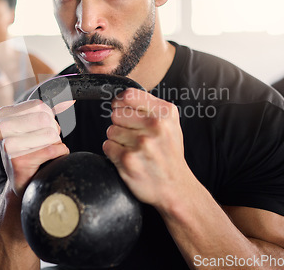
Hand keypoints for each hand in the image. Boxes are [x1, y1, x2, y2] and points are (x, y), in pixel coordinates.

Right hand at [0, 99, 68, 196]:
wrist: (21, 181)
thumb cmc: (28, 150)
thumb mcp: (30, 126)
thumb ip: (42, 111)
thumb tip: (67, 100)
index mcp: (4, 115)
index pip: (39, 106)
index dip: (48, 118)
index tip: (42, 129)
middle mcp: (2, 128)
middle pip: (45, 119)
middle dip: (52, 132)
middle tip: (44, 143)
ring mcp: (9, 145)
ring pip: (51, 135)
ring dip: (55, 144)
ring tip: (44, 152)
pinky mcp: (19, 161)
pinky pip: (53, 150)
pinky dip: (59, 154)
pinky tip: (48, 160)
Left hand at [103, 88, 188, 209]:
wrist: (176, 188)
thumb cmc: (168, 154)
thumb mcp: (170, 124)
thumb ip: (149, 107)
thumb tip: (120, 97)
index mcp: (165, 113)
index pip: (128, 95)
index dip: (120, 102)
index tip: (123, 110)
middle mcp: (155, 126)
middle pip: (116, 113)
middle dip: (120, 124)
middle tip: (134, 137)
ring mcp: (142, 143)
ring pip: (110, 130)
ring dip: (117, 140)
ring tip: (134, 149)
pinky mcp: (129, 160)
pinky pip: (107, 146)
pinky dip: (113, 152)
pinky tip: (129, 158)